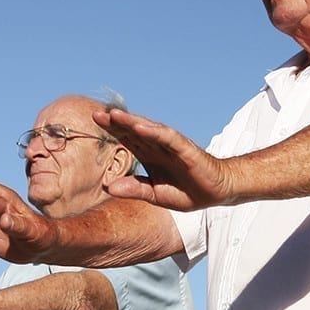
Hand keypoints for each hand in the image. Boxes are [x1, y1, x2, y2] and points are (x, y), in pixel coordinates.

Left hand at [97, 108, 235, 209]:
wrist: (217, 192)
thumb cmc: (188, 192)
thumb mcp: (155, 195)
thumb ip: (134, 189)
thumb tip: (109, 187)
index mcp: (150, 155)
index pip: (127, 140)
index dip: (111, 132)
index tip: (92, 124)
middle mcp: (159, 146)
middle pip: (134, 130)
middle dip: (116, 122)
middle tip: (95, 114)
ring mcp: (172, 145)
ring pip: (148, 129)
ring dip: (131, 121)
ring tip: (113, 115)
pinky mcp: (185, 148)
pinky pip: (167, 137)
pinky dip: (153, 131)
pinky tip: (140, 127)